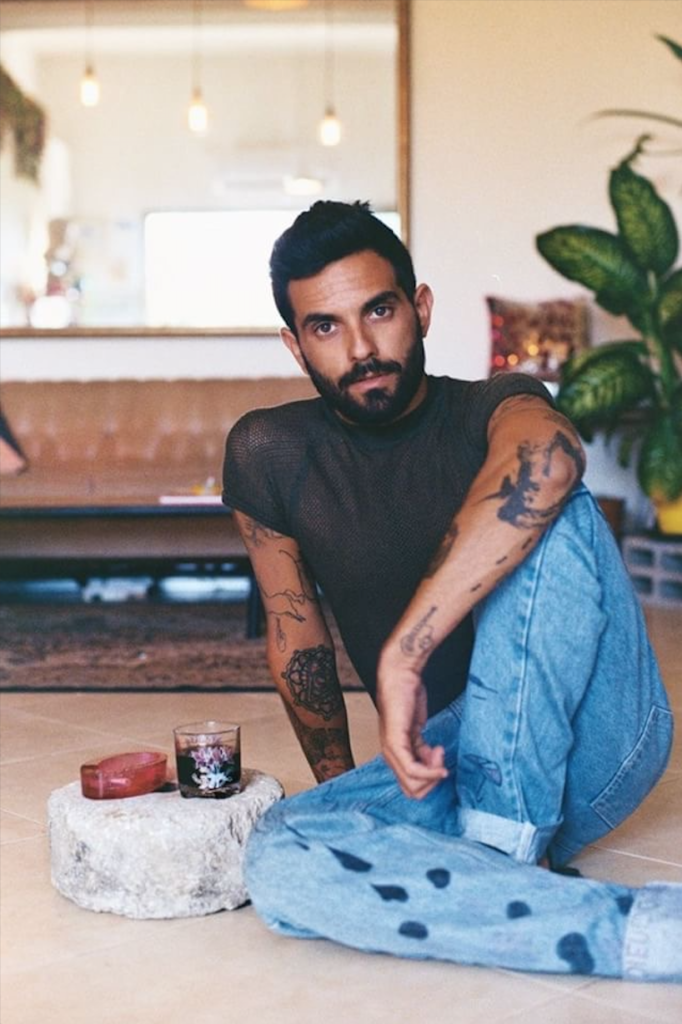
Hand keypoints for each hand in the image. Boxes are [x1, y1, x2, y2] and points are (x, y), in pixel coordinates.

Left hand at [376, 659, 447, 799]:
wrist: (400, 676)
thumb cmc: (408, 697)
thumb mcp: (417, 728)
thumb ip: (422, 749)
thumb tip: (433, 766)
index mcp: (395, 755)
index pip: (411, 787)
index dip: (431, 781)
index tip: (442, 762)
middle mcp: (390, 756)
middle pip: (412, 791)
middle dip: (433, 781)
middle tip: (441, 758)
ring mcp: (391, 750)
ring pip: (412, 784)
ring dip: (433, 774)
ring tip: (439, 751)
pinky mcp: (394, 742)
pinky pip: (412, 769)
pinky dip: (430, 770)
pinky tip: (440, 759)